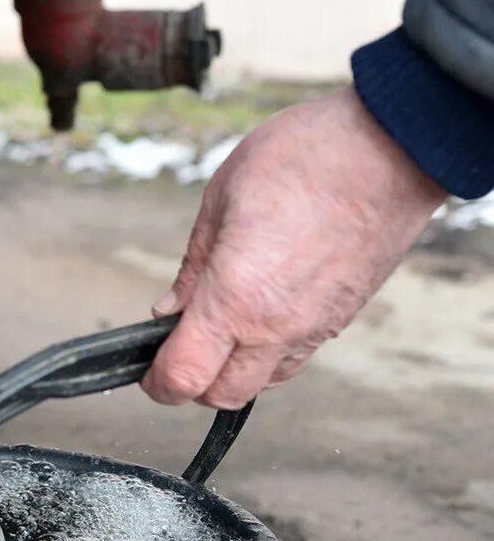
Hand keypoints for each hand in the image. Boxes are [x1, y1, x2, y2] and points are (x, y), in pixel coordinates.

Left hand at [142, 87, 446, 409]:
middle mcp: (275, 327)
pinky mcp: (341, 319)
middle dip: (192, 382)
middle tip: (178, 344)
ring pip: (261, 383)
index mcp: (234, 298)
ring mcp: (313, 328)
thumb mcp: (221, 199)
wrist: (392, 144)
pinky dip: (267, 353)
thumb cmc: (305, 157)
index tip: (147, 365)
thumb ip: (192, 267)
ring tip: (219, 325)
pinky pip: (294, 359)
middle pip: (221, 395)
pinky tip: (258, 315)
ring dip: (232, 368)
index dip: (157, 381)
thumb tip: (168, 310)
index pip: (184, 378)